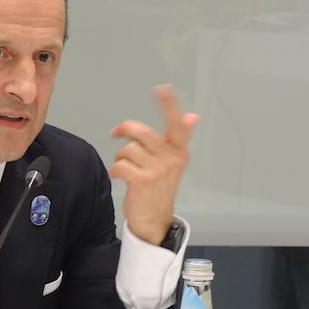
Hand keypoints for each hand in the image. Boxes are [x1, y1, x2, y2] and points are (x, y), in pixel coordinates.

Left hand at [109, 84, 198, 244]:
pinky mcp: (143, 181)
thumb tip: (193, 116)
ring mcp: (158, 170)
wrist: (154, 220)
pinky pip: (120, 165)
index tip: (162, 88)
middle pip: (142, 131)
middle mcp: (172, 158)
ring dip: (120, 158)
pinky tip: (120, 178)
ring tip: (126, 170)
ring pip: (127, 149)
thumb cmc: (159, 189)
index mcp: (179, 151)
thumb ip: (179, 138)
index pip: (176, 124)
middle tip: (117, 134)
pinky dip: (115, 171)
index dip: (169, 105)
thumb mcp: (172, 163)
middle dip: (125, 130)